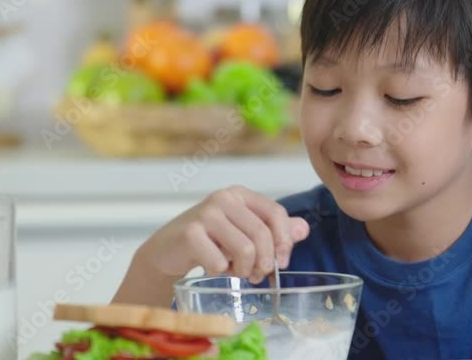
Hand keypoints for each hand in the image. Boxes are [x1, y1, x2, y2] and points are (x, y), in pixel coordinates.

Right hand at [140, 185, 309, 282]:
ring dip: (244, 270)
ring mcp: (206, 213)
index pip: (276, 213)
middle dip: (265, 262)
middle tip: (257, 276)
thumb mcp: (243, 233)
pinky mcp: (190, 233)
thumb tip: (303, 230)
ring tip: (235, 272)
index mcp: (240, 194)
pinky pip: (220, 263)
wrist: (167, 251)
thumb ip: (273, 230)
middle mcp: (224, 198)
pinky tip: (213, 268)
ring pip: (245, 250)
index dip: (284, 241)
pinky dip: (220, 273)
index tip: (282, 262)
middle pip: (262, 234)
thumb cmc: (210, 241)